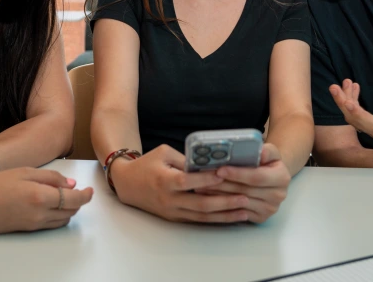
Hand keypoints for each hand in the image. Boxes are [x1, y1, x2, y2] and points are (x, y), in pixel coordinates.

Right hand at [0, 167, 92, 234]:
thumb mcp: (23, 172)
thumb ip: (50, 177)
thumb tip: (70, 184)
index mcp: (41, 196)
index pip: (74, 199)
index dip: (86, 195)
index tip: (90, 190)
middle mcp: (41, 214)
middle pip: (71, 211)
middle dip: (78, 201)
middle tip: (79, 191)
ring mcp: (34, 224)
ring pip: (62, 220)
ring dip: (69, 209)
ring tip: (65, 196)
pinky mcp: (27, 229)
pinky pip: (51, 224)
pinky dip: (58, 216)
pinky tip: (52, 205)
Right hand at [111, 145, 251, 222]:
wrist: (127, 184)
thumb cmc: (147, 164)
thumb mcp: (164, 153)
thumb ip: (186, 160)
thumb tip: (210, 163)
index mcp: (164, 180)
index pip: (188, 181)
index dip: (206, 180)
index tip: (224, 176)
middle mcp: (169, 199)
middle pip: (199, 204)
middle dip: (224, 203)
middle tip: (244, 198)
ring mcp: (172, 211)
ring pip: (201, 216)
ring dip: (224, 215)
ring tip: (244, 211)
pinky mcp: (174, 218)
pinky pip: (197, 220)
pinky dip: (215, 219)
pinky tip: (230, 216)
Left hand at [195, 143, 290, 222]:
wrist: (272, 178)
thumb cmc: (266, 162)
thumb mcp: (269, 151)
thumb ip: (266, 150)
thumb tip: (260, 152)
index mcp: (282, 177)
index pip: (256, 177)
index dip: (237, 174)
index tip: (220, 169)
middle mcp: (278, 195)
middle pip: (245, 191)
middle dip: (223, 184)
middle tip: (204, 179)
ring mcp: (270, 209)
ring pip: (239, 202)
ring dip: (219, 195)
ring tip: (202, 186)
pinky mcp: (261, 218)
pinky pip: (238, 213)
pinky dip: (223, 205)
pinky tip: (211, 198)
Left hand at [329, 80, 372, 150]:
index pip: (372, 124)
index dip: (359, 114)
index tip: (347, 103)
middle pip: (356, 120)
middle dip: (343, 104)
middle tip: (334, 87)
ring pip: (354, 118)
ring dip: (346, 100)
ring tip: (344, 83)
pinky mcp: (372, 126)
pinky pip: (357, 115)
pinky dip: (352, 101)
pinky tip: (352, 87)